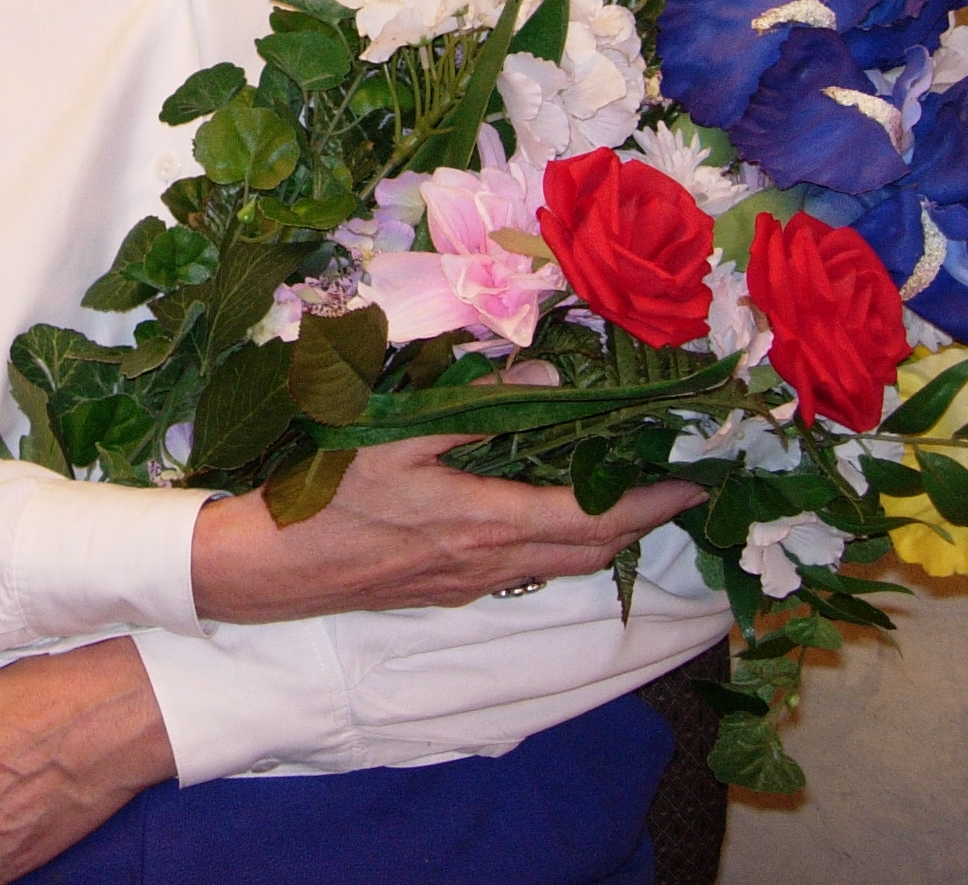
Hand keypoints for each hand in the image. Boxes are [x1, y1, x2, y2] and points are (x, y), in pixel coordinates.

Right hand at [190, 435, 704, 624]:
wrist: (274, 568)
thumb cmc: (329, 493)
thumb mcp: (395, 432)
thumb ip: (475, 405)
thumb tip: (545, 377)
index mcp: (487, 521)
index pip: (594, 518)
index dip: (650, 503)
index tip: (693, 483)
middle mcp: (491, 561)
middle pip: (591, 552)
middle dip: (641, 522)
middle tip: (675, 489)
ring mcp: (470, 583)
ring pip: (562, 566)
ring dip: (603, 538)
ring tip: (628, 500)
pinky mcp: (449, 590)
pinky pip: (526, 571)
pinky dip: (560, 547)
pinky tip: (550, 519)